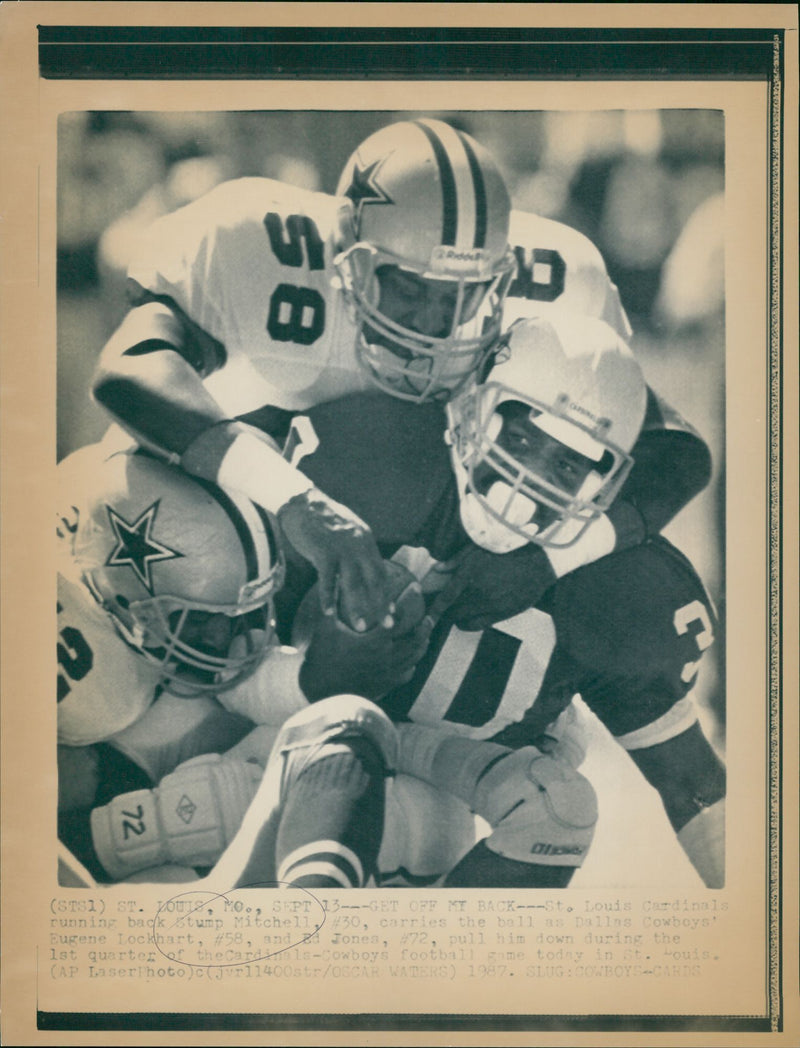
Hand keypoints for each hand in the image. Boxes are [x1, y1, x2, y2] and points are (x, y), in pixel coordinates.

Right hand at [277, 488, 392, 631]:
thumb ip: (358, 549)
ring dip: (358, 608)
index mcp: (366, 541)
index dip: (387, 593)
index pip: (381, 571)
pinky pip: (328, 579)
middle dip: (381, 605)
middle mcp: (359, 545)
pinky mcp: (323, 551)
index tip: (390, 611)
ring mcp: (342, 549)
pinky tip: (329, 612)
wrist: (301, 501)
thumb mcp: (348, 532)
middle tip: (386, 625)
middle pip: (374, 581)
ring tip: (361, 627)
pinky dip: (328, 597)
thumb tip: (365, 570)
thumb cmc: (322, 519)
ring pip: (354, 584)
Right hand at [298, 589, 431, 702]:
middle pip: (416, 638)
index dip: (410, 599)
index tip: (415, 587)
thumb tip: (336, 578)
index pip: (400, 616)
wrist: (320, 690)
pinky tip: (411, 657)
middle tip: (428, 615)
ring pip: (415, 656)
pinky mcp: (386, 685)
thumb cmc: (322, 656)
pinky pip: (407, 673)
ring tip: (425, 632)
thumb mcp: (325, 626)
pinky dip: (412, 663)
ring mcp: (388, 673)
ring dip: (422, 642)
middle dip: (425, 624)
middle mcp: (386, 657)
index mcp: (374, 641)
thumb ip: (333, 601)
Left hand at [425, 542, 557, 630]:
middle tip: (441, 608)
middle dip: (444, 611)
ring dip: (455, 616)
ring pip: (463, 618)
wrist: (538, 563)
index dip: (433, 609)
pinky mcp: (502, 614)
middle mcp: (478, 592)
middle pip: (452, 610)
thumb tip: (437, 570)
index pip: (445, 598)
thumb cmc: (507, 551)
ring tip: (454, 611)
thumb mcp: (479, 548)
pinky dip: (467, 623)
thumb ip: (456, 560)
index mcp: (470, 574)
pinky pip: (477, 625)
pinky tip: (465, 619)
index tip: (426, 615)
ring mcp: (490, 605)